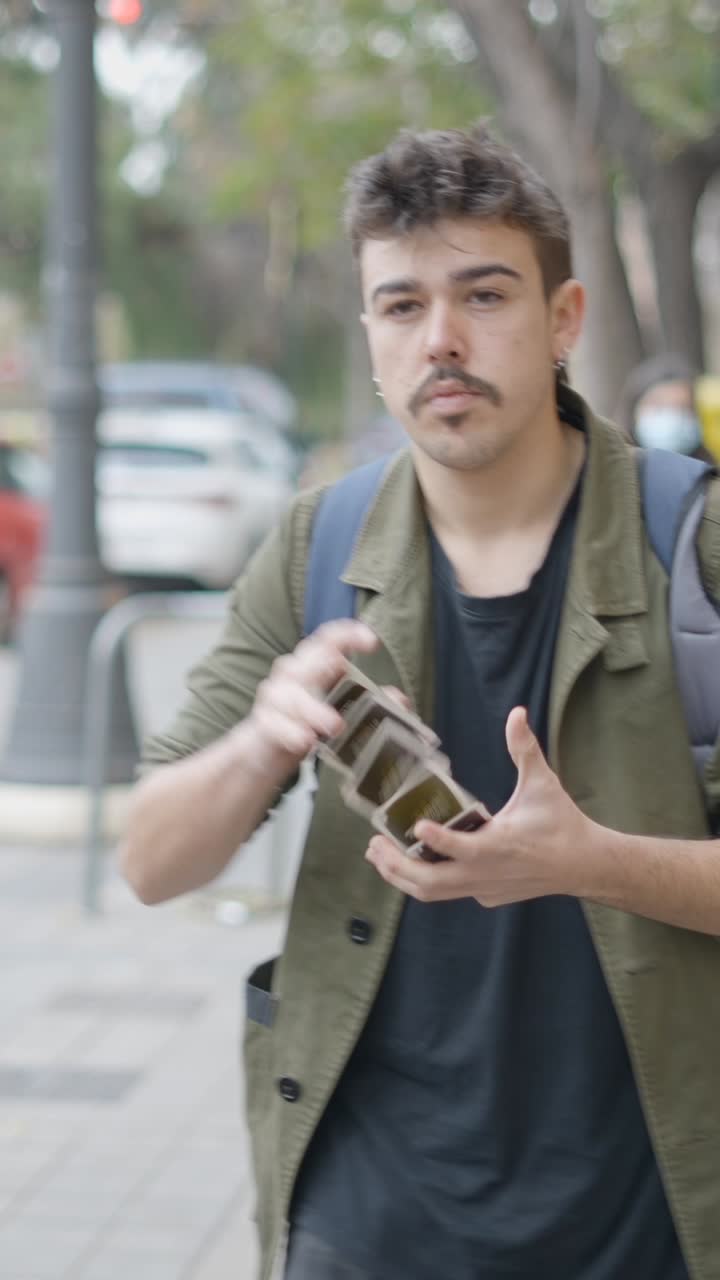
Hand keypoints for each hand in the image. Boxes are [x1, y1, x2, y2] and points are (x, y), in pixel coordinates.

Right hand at [248, 620, 378, 771]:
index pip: (327, 639)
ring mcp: (274, 696)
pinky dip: (290, 731)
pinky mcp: (264, 723)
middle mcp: (292, 673)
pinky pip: (275, 723)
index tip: (372, 643)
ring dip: (313, 710)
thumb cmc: (307, 721)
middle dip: (325, 667)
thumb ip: (370, 703)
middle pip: (306, 662)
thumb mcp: (340, 710)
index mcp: (313, 664)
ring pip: (290, 695)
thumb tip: (401, 701)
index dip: (347, 635)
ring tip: (335, 727)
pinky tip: (305, 742)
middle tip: (343, 671)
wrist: (266, 751)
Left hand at [365, 706, 593, 906]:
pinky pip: (448, 892)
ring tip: (378, 854)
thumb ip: (525, 749)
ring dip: (402, 876)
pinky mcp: (485, 896)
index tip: (417, 826)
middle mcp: (487, 874)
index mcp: (499, 846)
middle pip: (432, 882)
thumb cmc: (561, 823)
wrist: (583, 865)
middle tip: (374, 842)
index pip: (462, 849)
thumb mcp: (543, 783)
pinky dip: (423, 880)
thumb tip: (517, 713)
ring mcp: (484, 889)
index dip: (438, 840)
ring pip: (433, 893)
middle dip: (397, 865)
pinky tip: (408, 860)